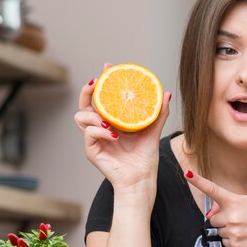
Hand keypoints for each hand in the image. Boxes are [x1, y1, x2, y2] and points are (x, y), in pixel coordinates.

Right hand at [74, 63, 170, 191]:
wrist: (142, 180)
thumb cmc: (145, 158)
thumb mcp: (153, 131)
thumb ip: (158, 113)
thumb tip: (166, 93)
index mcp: (111, 121)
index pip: (102, 97)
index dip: (102, 81)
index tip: (108, 66)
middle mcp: (99, 128)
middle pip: (84, 104)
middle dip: (87, 90)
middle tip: (97, 82)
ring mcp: (94, 139)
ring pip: (80, 117)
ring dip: (93, 114)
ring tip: (108, 119)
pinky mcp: (92, 151)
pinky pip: (89, 135)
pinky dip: (99, 131)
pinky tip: (113, 134)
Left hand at [185, 171, 246, 246]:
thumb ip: (228, 205)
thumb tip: (210, 213)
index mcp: (236, 201)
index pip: (213, 190)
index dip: (199, 182)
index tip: (187, 174)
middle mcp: (233, 215)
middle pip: (213, 218)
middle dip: (222, 219)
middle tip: (240, 220)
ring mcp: (234, 230)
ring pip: (219, 230)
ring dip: (228, 230)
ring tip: (246, 229)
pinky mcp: (236, 244)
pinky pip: (225, 242)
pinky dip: (233, 240)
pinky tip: (246, 237)